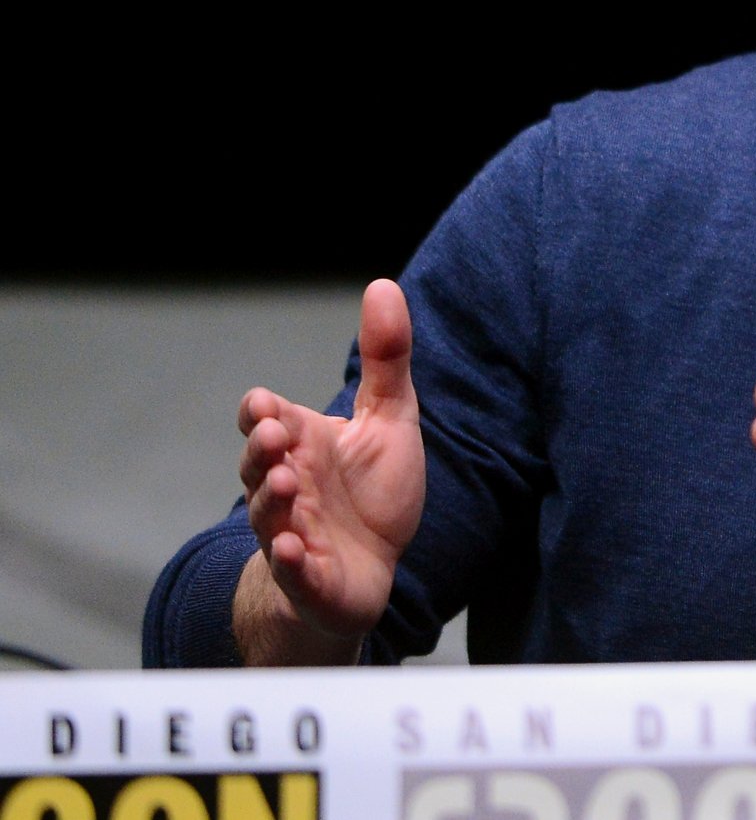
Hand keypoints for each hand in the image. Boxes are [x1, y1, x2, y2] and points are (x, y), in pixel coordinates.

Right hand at [233, 278, 424, 662]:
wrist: (370, 568)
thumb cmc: (373, 490)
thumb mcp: (389, 418)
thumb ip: (385, 358)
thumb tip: (383, 284)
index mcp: (301, 445)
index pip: (264, 421)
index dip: (261, 413)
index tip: (267, 405)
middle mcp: (287, 486)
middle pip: (258, 465)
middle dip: (261, 451)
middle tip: (274, 434)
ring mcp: (292, 533)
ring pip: (269, 518)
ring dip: (271, 501)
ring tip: (284, 483)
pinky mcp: (310, 579)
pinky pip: (294, 572)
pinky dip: (291, 562)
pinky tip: (294, 551)